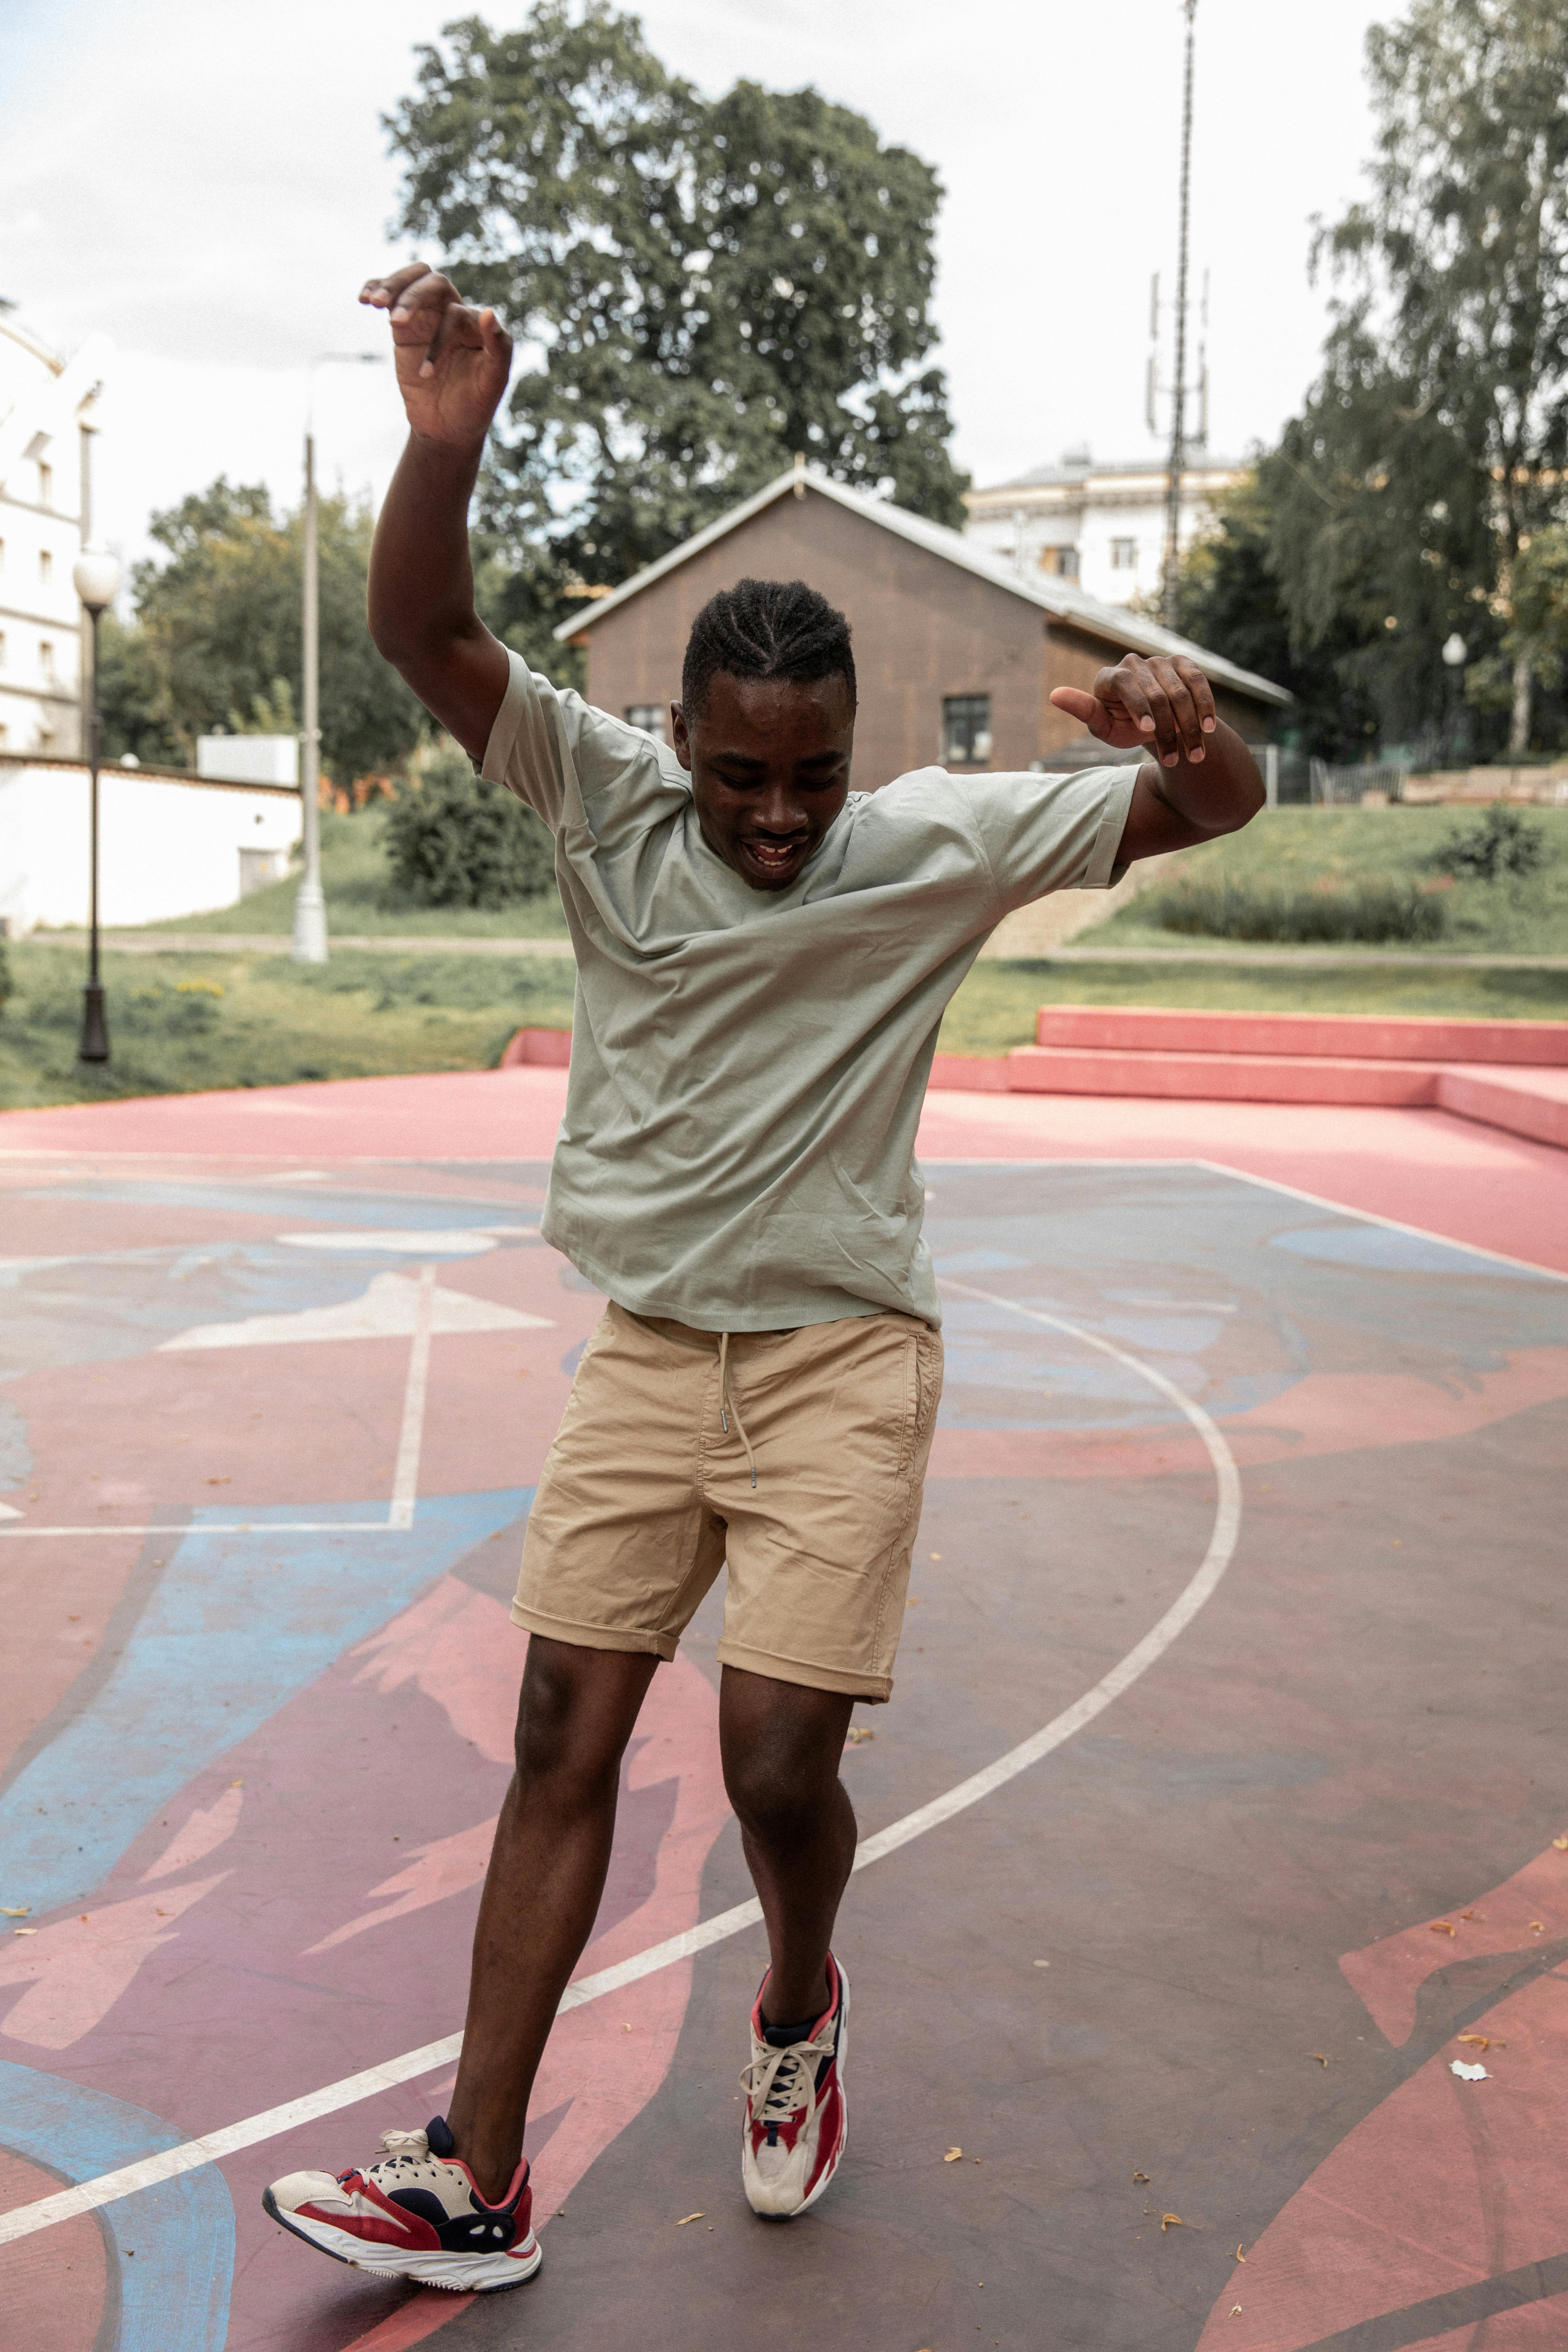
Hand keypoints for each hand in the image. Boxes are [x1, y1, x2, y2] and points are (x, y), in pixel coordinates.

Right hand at [359, 262, 512, 450]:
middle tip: (396, 320)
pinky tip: (365, 298)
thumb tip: (488, 311)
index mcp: (477, 325)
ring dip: (391, 286)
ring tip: (374, 301)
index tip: (427, 375)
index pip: (455, 313)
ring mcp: (428, 317)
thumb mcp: (492, 384)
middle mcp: (453, 313)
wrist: (447, 428)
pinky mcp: (405, 326)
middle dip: (413, 296)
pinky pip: (391, 296)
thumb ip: (499, 348)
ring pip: (411, 281)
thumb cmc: (474, 407)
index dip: (440, 340)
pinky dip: (376, 288)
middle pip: (433, 282)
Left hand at [1050, 653, 1216, 766]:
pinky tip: (1209, 729)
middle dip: (1167, 729)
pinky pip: (1198, 682)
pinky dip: (1205, 706)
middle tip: (1174, 759)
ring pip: (1180, 692)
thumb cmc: (1123, 727)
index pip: (1125, 683)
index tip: (1148, 729)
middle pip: (1156, 693)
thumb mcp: (1104, 727)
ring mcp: (1161, 662)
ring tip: (1195, 754)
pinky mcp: (1183, 664)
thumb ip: (1085, 712)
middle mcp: (1135, 663)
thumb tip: (1054, 694)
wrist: (1153, 723)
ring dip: (1190, 726)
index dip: (1138, 705)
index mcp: (1110, 676)